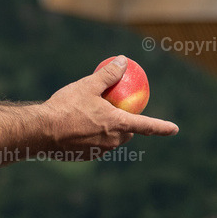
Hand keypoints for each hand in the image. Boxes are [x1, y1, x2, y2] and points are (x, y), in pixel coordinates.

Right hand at [39, 56, 177, 154]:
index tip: (175, 129)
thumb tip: (123, 61)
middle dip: (127, 124)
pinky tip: (77, 126)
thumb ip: (108, 75)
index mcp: (117, 124)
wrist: (41, 131)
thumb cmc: (66, 107)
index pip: (147, 126)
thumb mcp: (88, 85)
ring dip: (108, 129)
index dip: (162, 127)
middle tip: (115, 109)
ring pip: (111, 140)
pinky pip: (96, 145)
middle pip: (127, 133)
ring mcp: (99, 151)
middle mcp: (112, 141)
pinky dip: (93, 136)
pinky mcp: (85, 156)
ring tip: (92, 116)